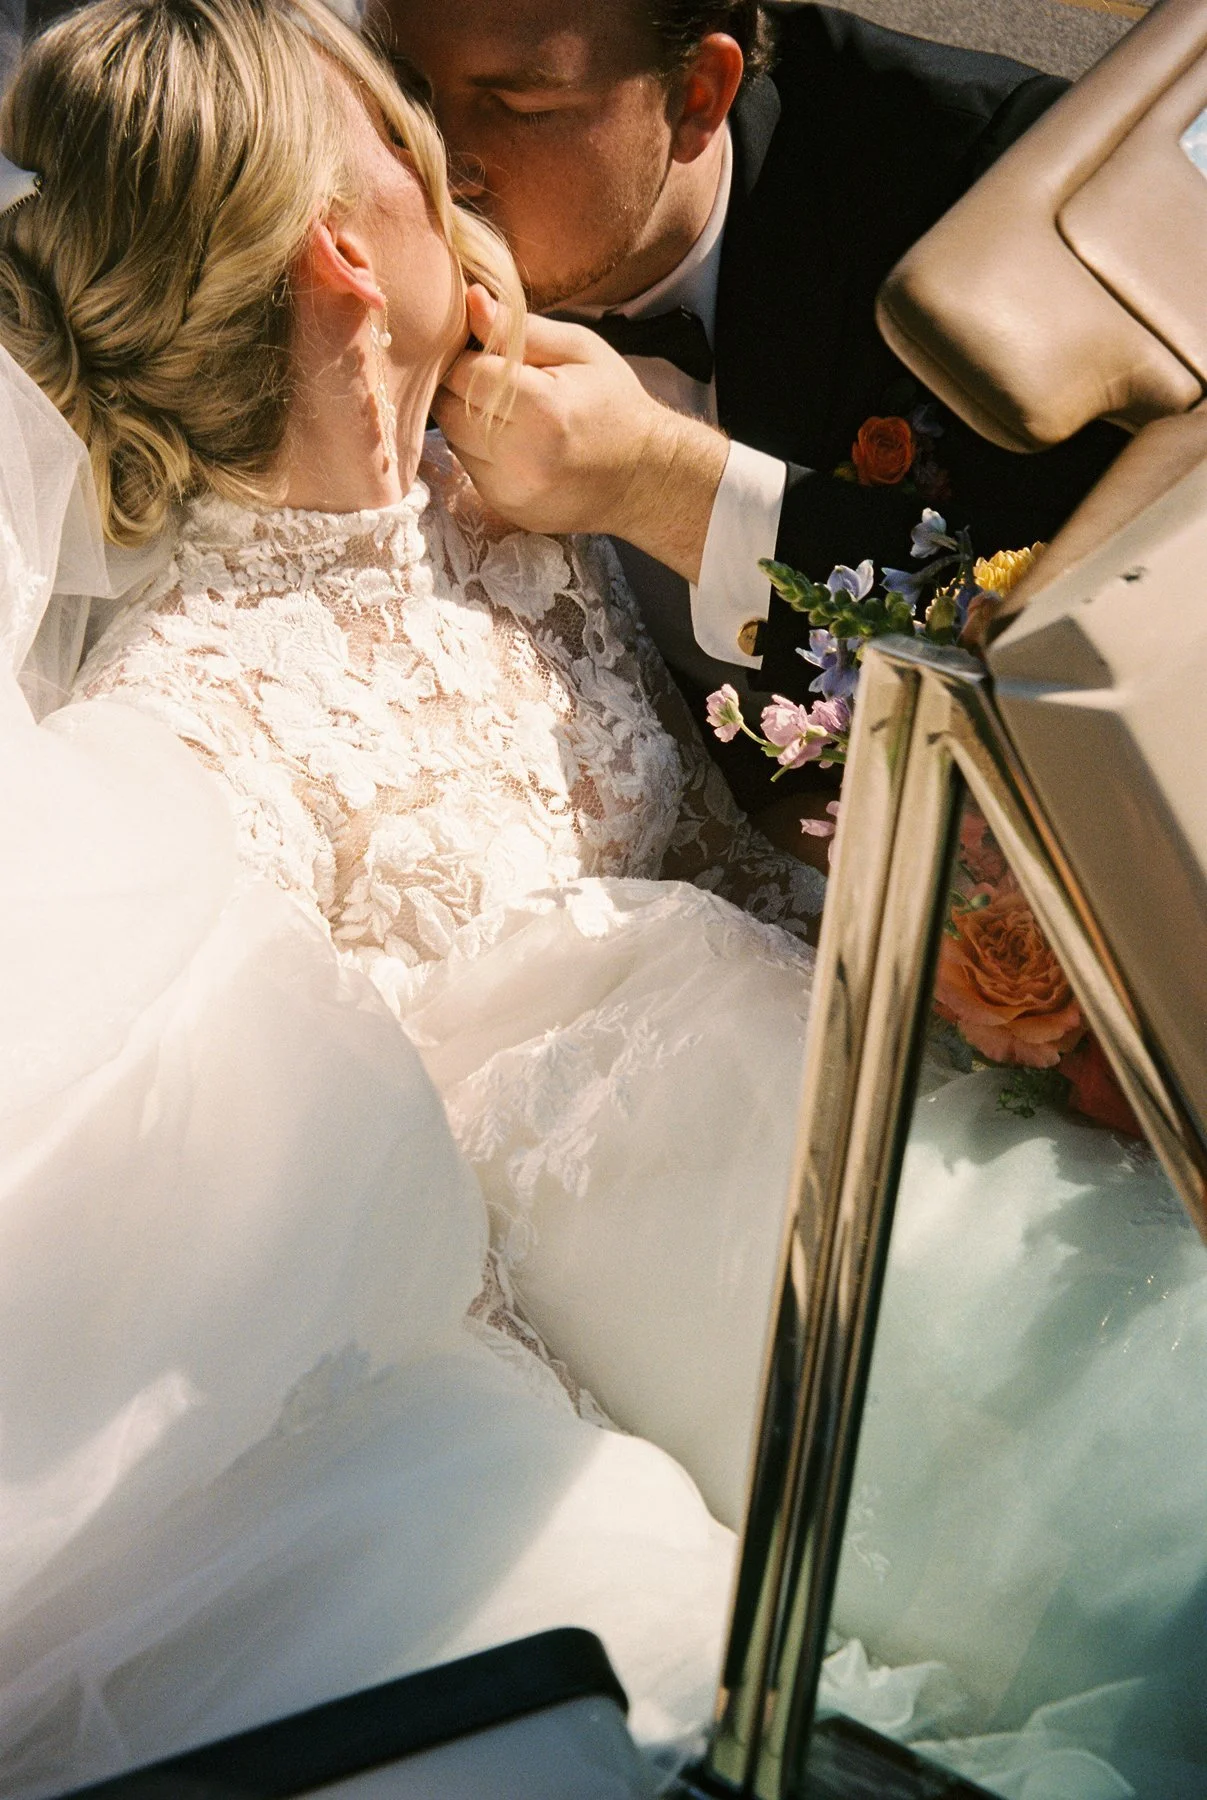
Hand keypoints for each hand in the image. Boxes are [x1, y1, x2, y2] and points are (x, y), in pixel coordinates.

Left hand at [433, 287, 728, 582]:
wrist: (642, 478)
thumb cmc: (613, 403)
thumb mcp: (580, 350)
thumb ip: (519, 328)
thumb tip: (469, 301)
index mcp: (543, 410)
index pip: (464, 372)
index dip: (467, 355)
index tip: (487, 349)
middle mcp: (522, 457)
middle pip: (448, 408)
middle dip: (460, 386)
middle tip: (492, 377)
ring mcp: (511, 490)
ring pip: (452, 438)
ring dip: (465, 418)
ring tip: (508, 410)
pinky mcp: (504, 507)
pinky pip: (468, 465)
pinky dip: (478, 448)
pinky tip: (512, 440)